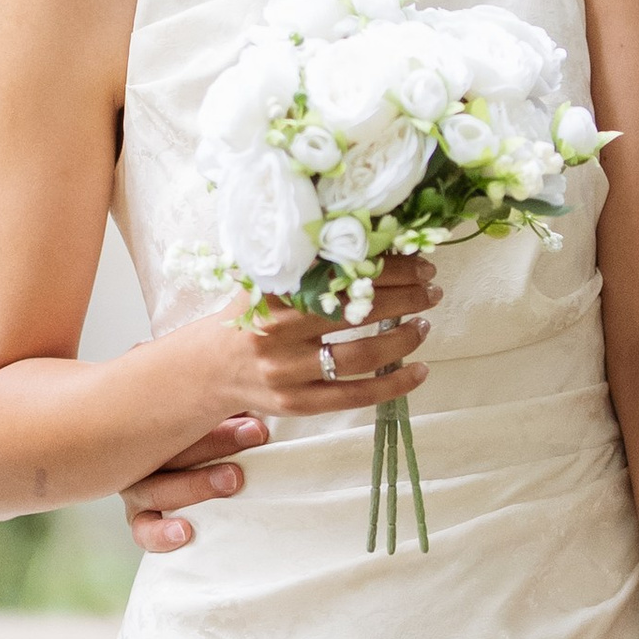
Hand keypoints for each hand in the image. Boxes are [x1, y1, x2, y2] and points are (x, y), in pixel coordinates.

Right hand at [122, 255, 438, 551]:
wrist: (207, 368)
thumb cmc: (247, 318)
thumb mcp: (267, 282)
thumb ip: (306, 263)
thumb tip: (368, 233)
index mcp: (275, 294)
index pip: (343, 275)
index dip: (388, 266)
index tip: (418, 260)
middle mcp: (278, 333)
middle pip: (357, 313)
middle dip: (405, 298)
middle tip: (432, 287)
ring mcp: (288, 373)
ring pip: (360, 357)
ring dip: (403, 339)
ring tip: (425, 323)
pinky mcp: (297, 404)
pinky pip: (355, 397)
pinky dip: (393, 385)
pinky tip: (420, 370)